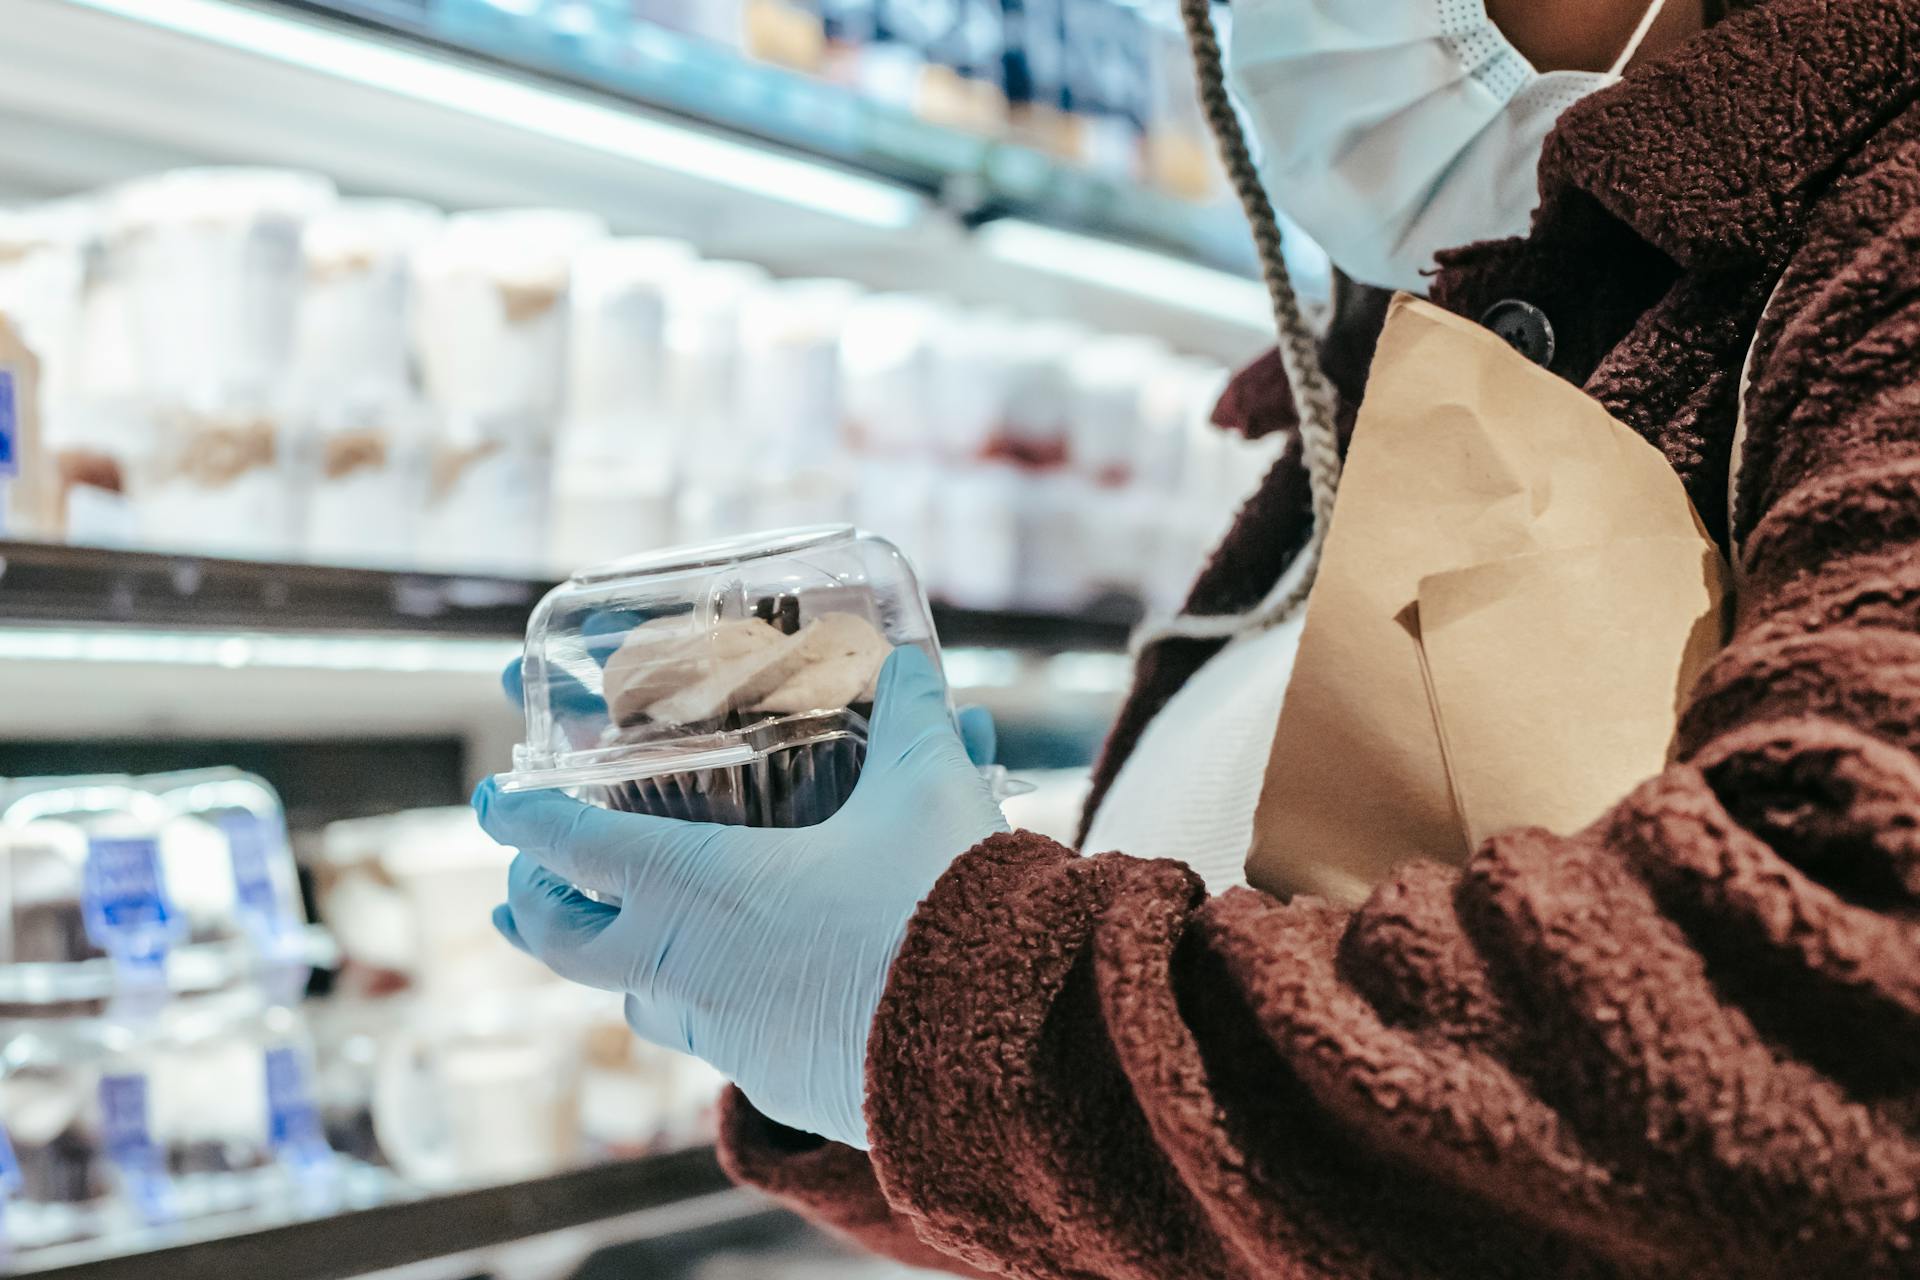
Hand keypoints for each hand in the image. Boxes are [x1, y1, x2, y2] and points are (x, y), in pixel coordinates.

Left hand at [475, 648, 1008, 1148]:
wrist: (994, 1041)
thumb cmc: (940, 905)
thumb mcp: (929, 790)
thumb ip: (912, 719)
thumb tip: (907, 664)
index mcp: (699, 886)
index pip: (576, 847)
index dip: (523, 820)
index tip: (492, 803)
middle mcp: (688, 967)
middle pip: (566, 945)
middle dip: (533, 911)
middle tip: (520, 890)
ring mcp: (725, 1035)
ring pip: (639, 1001)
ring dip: (619, 965)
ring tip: (624, 939)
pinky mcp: (774, 1083)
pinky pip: (715, 1041)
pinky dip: (706, 1008)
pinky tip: (736, 993)